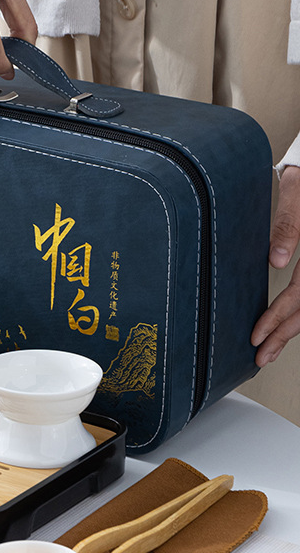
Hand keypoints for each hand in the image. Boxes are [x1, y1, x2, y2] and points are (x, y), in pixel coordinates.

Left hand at [251, 165, 299, 364]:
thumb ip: (287, 226)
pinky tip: (286, 326)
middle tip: (261, 356)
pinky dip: (299, 314)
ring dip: (292, 330)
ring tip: (270, 350)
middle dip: (284, 335)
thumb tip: (276, 260)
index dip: (278, 317)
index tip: (257, 336)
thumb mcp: (296, 195)